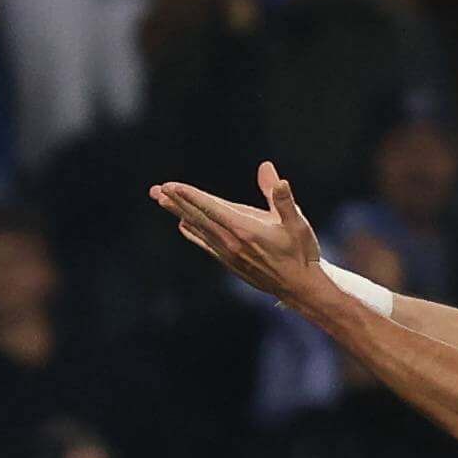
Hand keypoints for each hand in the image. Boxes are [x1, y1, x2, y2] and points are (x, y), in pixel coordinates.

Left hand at [152, 162, 323, 306]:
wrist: (300, 288)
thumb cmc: (302, 252)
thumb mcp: (296, 221)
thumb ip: (281, 196)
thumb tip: (267, 168)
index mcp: (245, 230)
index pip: (211, 208)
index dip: (190, 196)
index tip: (171, 186)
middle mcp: (232, 243)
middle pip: (198, 217)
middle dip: (177, 202)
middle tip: (156, 190)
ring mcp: (229, 254)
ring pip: (199, 229)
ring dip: (180, 214)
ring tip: (163, 201)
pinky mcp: (230, 263)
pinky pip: (206, 244)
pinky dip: (193, 233)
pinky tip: (183, 226)